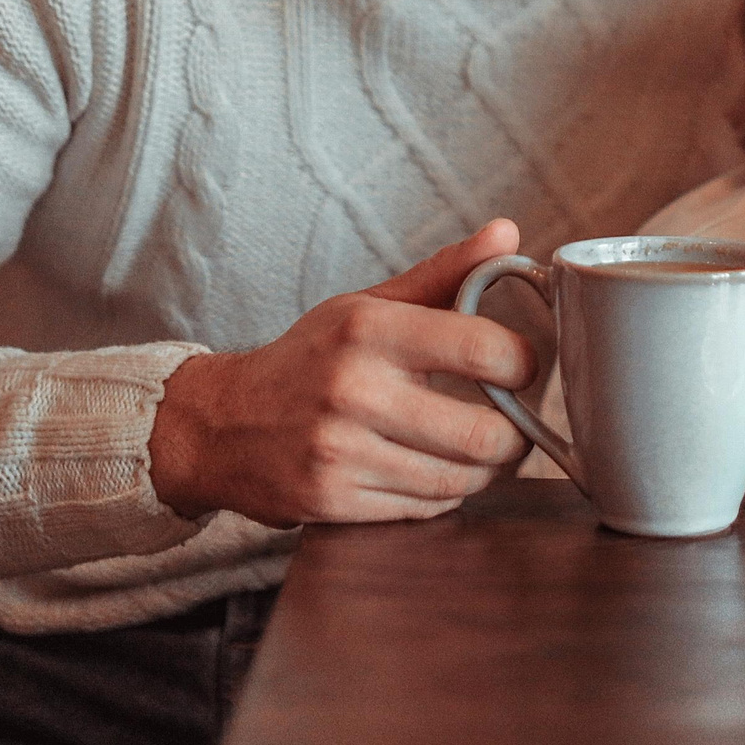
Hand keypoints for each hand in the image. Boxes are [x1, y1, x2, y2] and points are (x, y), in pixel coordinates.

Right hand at [148, 220, 535, 526]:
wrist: (218, 424)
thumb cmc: (310, 359)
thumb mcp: (368, 306)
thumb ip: (445, 274)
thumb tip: (508, 234)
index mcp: (369, 330)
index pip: (486, 350)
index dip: (525, 363)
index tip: (524, 367)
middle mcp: (352, 390)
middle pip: (484, 433)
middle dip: (517, 434)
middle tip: (516, 423)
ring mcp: (338, 452)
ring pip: (459, 480)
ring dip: (487, 471)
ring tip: (483, 450)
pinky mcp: (331, 502)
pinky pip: (425, 510)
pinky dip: (445, 494)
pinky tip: (437, 472)